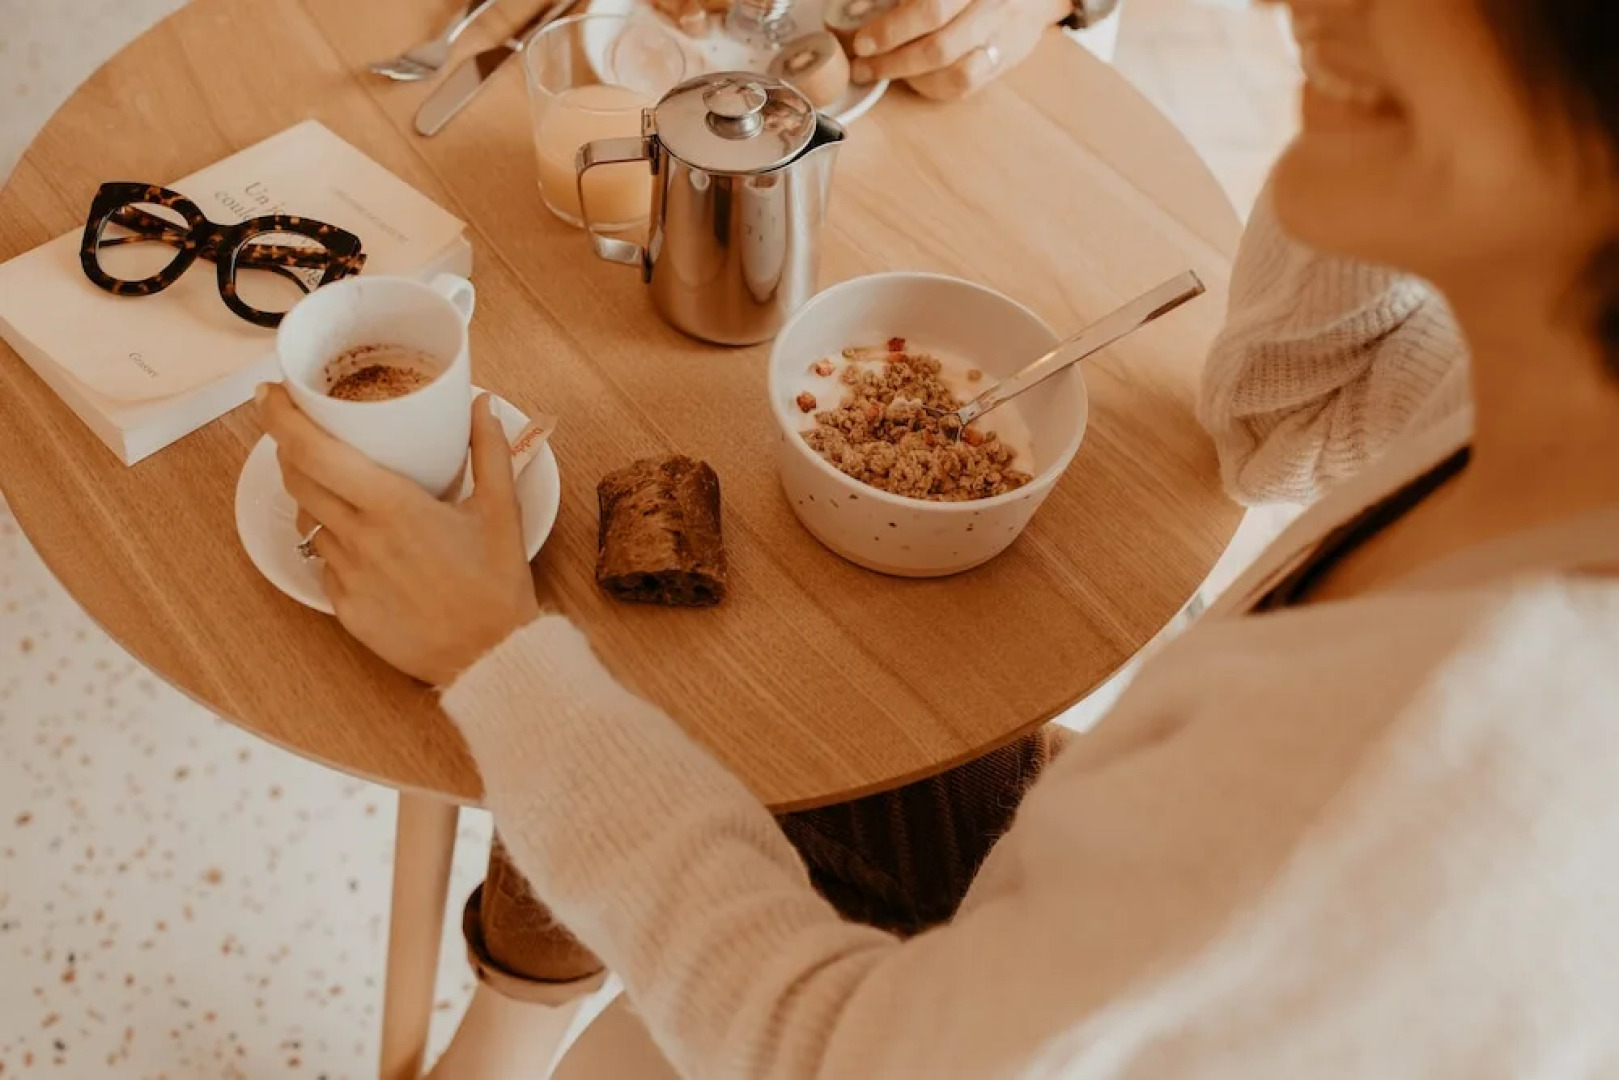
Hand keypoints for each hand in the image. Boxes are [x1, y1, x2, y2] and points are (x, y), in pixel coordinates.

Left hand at [257, 383, 540, 686]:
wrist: (491, 658)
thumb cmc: (497, 586)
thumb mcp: (502, 511)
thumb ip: (489, 451)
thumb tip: (482, 405)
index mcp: (393, 506)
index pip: (313, 451)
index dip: (281, 417)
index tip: (272, 393)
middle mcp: (360, 538)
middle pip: (297, 479)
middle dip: (289, 448)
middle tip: (304, 431)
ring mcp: (347, 576)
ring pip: (307, 520)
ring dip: (313, 496)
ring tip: (339, 488)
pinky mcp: (346, 608)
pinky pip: (323, 563)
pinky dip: (332, 542)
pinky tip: (361, 542)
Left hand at [850, 0, 1070, 99]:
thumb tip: (859, 9)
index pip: (930, 9)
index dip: (891, 29)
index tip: (862, 41)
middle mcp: (989, 8)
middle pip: (938, 45)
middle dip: (893, 60)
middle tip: (864, 65)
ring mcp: (1000, 36)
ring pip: (953, 71)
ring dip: (910, 77)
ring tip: (883, 72)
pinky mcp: (1004, 60)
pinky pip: (966, 85)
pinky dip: (934, 87)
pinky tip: (914, 79)